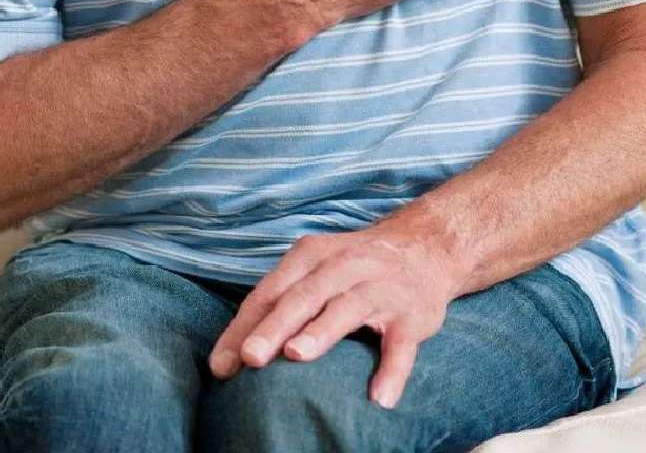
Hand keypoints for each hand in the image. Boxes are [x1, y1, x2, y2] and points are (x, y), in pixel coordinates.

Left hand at [207, 211, 460, 408]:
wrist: (425, 247)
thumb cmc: (352, 268)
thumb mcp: (315, 271)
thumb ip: (279, 304)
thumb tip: (231, 355)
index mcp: (312, 256)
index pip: (271, 292)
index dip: (244, 327)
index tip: (221, 365)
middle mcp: (343, 266)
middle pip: (303, 296)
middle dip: (275, 326)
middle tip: (250, 357)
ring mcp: (379, 288)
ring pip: (347, 309)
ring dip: (322, 331)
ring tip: (298, 355)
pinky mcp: (412, 314)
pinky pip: (401, 344)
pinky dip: (392, 370)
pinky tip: (380, 397)